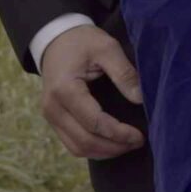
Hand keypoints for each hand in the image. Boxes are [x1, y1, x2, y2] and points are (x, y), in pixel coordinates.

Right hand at [37, 24, 143, 159]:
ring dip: (103, 152)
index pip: (93, 122)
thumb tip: (140, 99)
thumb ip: (123, 73)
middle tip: (138, 142)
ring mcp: (50, 116)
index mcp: (64, 89)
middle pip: (84, 141)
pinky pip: (71, 143)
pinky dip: (92, 147)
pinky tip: (112, 143)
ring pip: (76, 147)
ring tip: (127, 145)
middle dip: (113, 147)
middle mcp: (52, 107)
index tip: (139, 135)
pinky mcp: (53, 119)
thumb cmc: (83, 41)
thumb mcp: (107, 48)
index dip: (118, 133)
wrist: (56, 39)